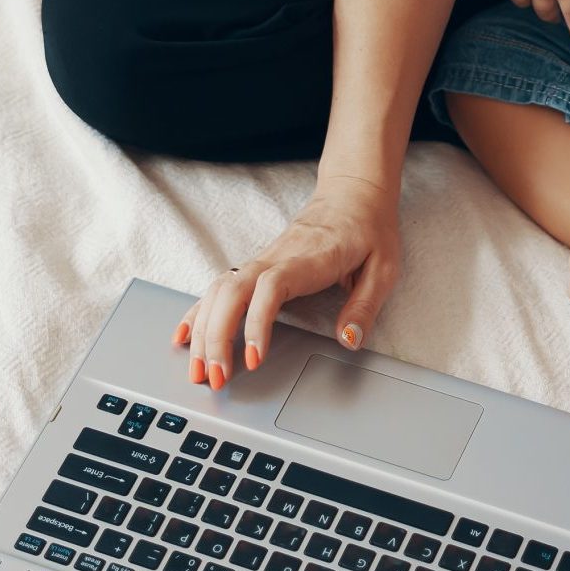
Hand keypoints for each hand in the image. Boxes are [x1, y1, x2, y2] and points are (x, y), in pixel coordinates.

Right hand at [173, 173, 401, 385]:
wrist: (354, 191)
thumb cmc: (369, 228)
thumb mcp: (384, 266)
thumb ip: (365, 305)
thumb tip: (348, 340)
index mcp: (311, 258)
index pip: (271, 286)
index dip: (256, 322)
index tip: (252, 358)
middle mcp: (278, 256)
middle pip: (233, 290)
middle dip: (216, 336)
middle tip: (215, 379)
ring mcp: (263, 258)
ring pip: (219, 289)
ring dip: (203, 330)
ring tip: (198, 371)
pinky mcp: (257, 263)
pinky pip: (220, 286)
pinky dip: (198, 311)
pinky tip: (185, 336)